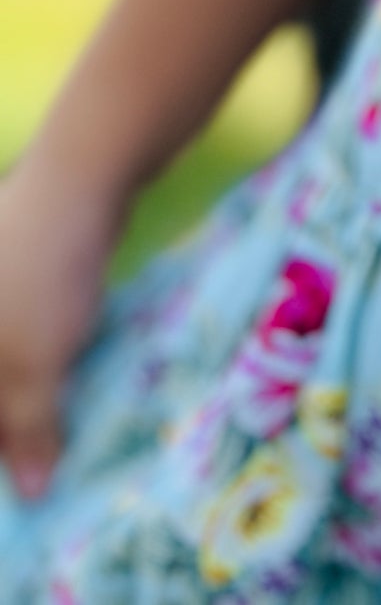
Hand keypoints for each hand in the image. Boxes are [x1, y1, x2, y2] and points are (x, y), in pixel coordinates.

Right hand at [0, 154, 125, 501]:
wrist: (83, 178)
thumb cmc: (41, 270)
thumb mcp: (34, 364)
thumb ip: (28, 430)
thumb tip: (32, 492)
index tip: (18, 490)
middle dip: (9, 434)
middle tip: (40, 478)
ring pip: (2, 371)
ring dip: (25, 408)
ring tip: (55, 449)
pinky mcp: (16, 283)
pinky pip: (20, 343)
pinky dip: (39, 371)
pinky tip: (66, 395)